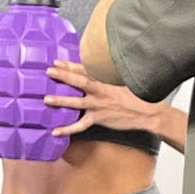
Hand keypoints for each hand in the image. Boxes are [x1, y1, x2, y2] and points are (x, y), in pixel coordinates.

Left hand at [47, 63, 162, 138]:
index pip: (85, 70)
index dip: (70, 66)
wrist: (148, 113)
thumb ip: (108, 77)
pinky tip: (55, 131)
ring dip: (61, 100)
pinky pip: (80, 125)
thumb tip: (98, 71)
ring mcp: (99, 105)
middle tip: (48, 72)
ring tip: (46, 99)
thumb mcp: (123, 82)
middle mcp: (100, 91)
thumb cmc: (137, 96)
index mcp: (106, 80)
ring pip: (76, 102)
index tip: (57, 62)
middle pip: (79, 82)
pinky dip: (67, 129)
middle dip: (63, 76)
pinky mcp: (99, 118)